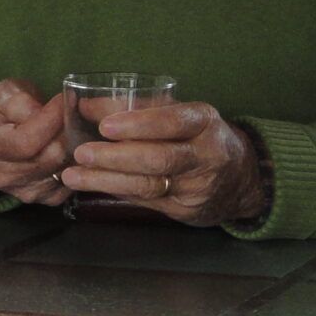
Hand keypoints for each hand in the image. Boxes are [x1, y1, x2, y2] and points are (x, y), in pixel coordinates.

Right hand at [0, 79, 71, 204]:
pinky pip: (75, 180)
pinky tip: (76, 147)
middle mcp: (5, 176)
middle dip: (71, 130)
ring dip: (80, 147)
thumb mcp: (4, 95)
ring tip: (79, 127)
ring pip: (67, 168)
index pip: (27, 141)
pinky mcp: (47, 199)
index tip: (67, 99)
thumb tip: (55, 109)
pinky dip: (80, 163)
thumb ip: (24, 101)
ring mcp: (26, 192)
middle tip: (79, 111)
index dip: (52, 119)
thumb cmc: (0, 112)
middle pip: (52, 157)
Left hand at [64, 100, 270, 227]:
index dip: (139, 124)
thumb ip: (139, 109)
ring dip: (107, 180)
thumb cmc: (200, 137)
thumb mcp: (181, 115)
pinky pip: (146, 200)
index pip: (173, 121)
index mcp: (205, 121)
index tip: (105, 126)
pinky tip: (93, 185)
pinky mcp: (185, 210)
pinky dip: (117, 191)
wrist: (241, 179)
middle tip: (81, 152)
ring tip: (74, 175)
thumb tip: (86, 105)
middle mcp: (206, 154)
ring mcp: (197, 186)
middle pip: (159, 158)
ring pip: (150, 184)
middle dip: (116, 156)